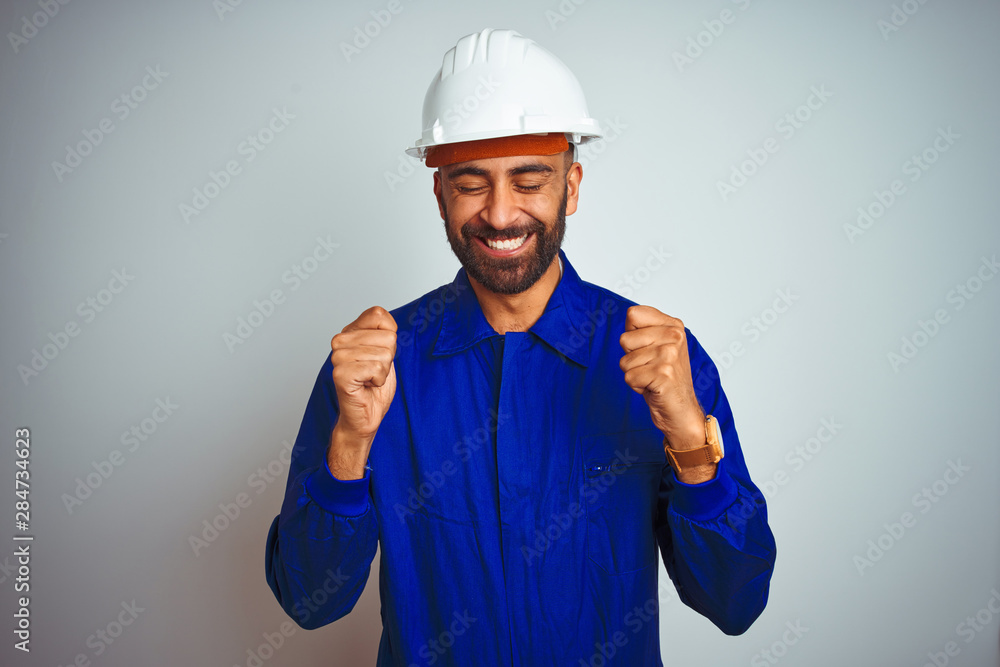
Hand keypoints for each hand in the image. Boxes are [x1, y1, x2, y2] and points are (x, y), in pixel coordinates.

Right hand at [329, 306, 396, 458]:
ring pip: (383, 354)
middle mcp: (340, 340)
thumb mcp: (386, 352)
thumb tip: (386, 322)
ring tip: (369, 379)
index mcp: (350, 331)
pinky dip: (378, 380)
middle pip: (387, 337)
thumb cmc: (374, 385)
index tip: (379, 354)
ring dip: (383, 372)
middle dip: (388, 358)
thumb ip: (385, 332)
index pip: (378, 314)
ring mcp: (337, 356)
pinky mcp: (340, 373)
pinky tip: (366, 385)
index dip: (389, 337)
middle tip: (373, 372)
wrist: (366, 415)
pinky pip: (376, 368)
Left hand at [619, 306, 704, 450]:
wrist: (680, 408)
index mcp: (674, 325)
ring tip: (652, 377)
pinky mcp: (664, 374)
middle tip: (650, 367)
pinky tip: (652, 387)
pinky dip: (636, 386)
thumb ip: (643, 328)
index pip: (633, 314)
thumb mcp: (657, 345)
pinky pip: (629, 377)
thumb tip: (630, 314)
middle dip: (631, 358)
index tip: (647, 348)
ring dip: (634, 373)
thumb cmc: (664, 376)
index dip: (632, 335)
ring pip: (625, 361)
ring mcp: (670, 355)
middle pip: (625, 339)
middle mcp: (675, 336)